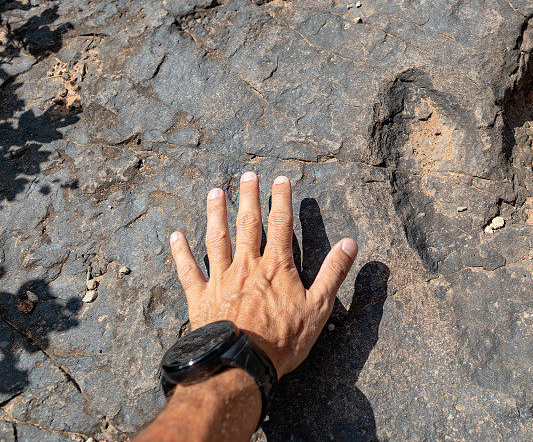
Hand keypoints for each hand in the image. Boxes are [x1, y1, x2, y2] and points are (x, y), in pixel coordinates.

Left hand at [168, 172, 357, 378]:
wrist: (240, 364)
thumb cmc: (282, 339)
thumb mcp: (319, 307)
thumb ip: (333, 272)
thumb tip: (350, 243)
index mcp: (276, 266)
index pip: (281, 224)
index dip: (281, 200)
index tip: (281, 179)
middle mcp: (246, 265)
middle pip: (248, 223)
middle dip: (249, 197)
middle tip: (248, 175)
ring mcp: (220, 279)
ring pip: (217, 238)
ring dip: (215, 213)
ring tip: (215, 192)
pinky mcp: (200, 297)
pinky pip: (188, 270)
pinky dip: (181, 252)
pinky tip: (175, 236)